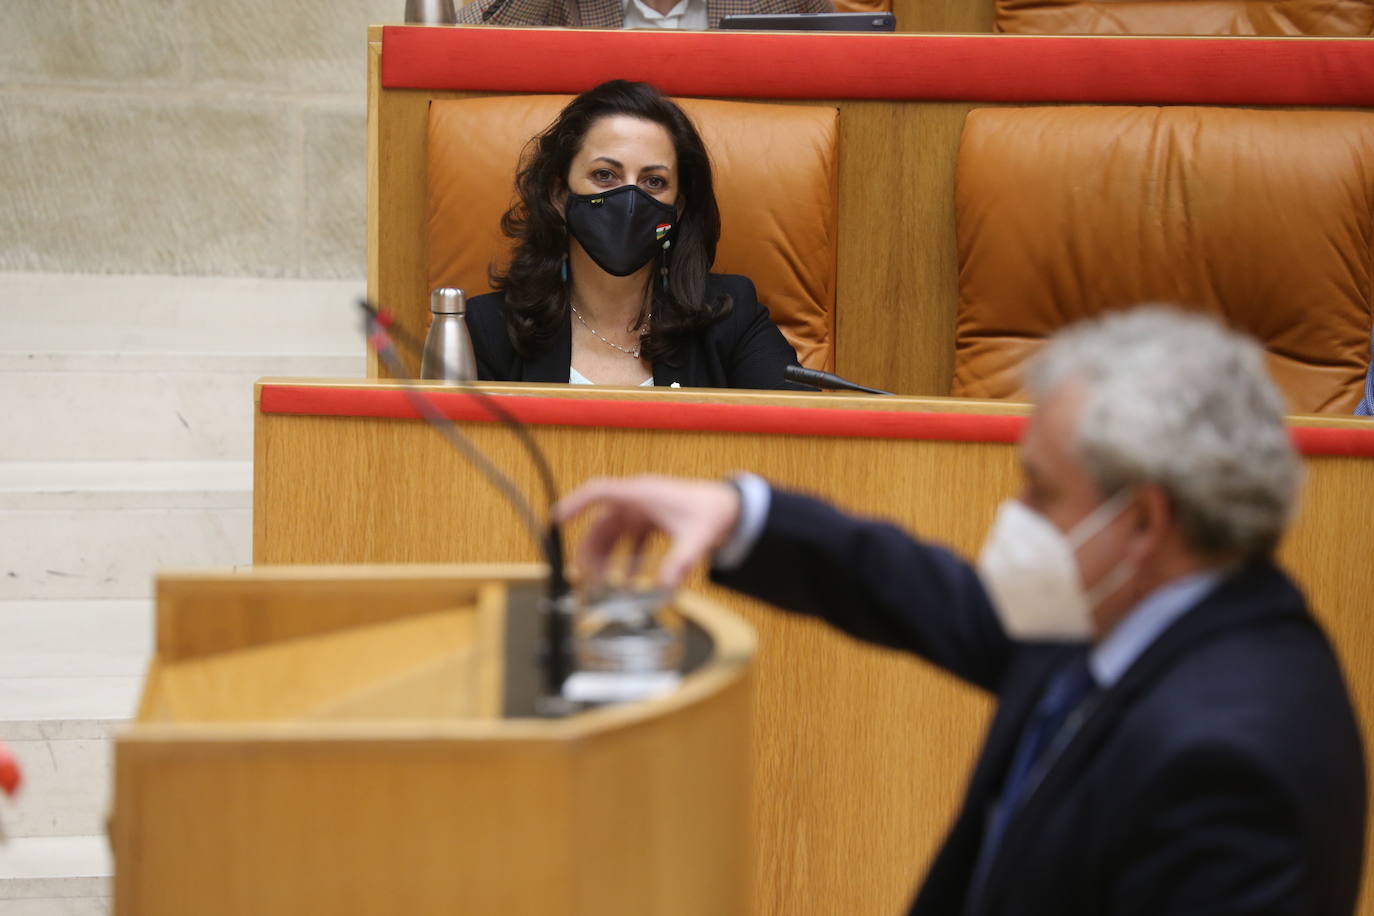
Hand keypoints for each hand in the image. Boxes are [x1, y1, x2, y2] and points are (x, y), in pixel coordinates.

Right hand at [553, 475, 741, 589]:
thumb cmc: (714, 512)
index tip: (556, 520)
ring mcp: (644, 510)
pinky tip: (629, 580)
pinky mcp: (653, 520)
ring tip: (603, 585)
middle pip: (601, 523)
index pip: (598, 492)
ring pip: (613, 534)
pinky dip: (626, 558)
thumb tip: (664, 587)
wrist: (735, 508)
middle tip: (584, 578)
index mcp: (641, 495)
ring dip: (606, 558)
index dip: (575, 504)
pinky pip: (630, 540)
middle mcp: (638, 500)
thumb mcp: (697, 539)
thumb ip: (680, 562)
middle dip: (590, 551)